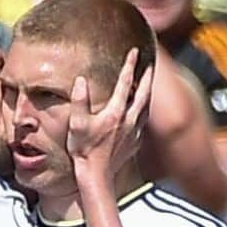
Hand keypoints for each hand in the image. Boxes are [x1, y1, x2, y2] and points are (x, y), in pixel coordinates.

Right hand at [66, 47, 154, 173]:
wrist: (97, 176)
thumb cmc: (84, 150)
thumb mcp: (76, 124)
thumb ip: (79, 100)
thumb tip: (80, 80)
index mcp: (116, 112)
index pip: (125, 83)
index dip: (130, 65)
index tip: (134, 51)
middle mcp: (129, 119)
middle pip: (143, 92)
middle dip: (147, 77)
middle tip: (150, 64)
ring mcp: (134, 131)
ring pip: (146, 107)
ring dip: (148, 93)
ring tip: (148, 85)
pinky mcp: (135, 142)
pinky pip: (143, 121)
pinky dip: (144, 111)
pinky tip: (141, 111)